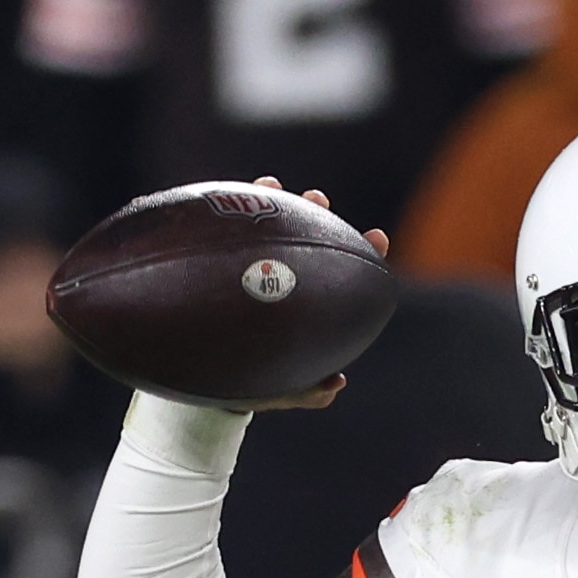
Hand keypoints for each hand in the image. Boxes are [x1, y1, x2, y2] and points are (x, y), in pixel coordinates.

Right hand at [219, 180, 388, 411]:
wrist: (199, 382)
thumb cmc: (248, 384)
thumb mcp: (279, 390)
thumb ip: (308, 391)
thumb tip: (337, 382)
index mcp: (307, 302)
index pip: (341, 274)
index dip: (363, 253)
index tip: (378, 237)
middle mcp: (283, 276)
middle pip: (306, 239)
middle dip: (317, 214)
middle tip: (318, 199)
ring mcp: (252, 265)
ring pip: (269, 225)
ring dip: (276, 201)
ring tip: (275, 186)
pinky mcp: (218, 261)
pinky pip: (225, 230)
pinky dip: (232, 206)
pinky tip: (230, 196)